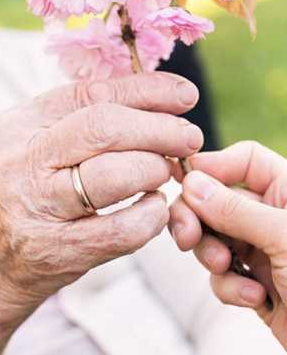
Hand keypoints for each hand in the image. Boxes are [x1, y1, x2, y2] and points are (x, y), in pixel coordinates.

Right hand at [0, 72, 202, 354]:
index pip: (88, 93)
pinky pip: (121, 229)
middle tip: (189, 136)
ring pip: (114, 174)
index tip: (184, 95)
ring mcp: (34, 207)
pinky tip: (155, 209)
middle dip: (159, 128)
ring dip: (155, 168)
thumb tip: (151, 98)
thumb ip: (76, 121)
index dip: (144, 89)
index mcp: (15, 125)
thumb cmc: (18, 197)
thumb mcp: (30, 148)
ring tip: (167, 171)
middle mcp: (19, 160)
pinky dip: (151, 215)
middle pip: (103, 127)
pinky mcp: (54, 251)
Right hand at [170, 141, 286, 350]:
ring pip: (212, 237)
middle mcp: (273, 218)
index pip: (245, 161)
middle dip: (197, 217)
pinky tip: (254, 297)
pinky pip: (222, 275)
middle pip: (217, 199)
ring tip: (224, 267)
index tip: (183, 180)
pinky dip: (230, 287)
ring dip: (211, 254)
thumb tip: (192, 183)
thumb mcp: (284, 238)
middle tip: (186, 234)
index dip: (213, 166)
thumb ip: (235, 209)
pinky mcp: (256, 285)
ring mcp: (264, 252)